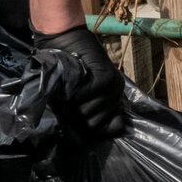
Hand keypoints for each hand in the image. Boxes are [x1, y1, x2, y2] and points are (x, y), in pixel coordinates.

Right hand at [32, 25, 127, 142]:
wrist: (65, 38)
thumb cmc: (65, 68)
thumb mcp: (73, 95)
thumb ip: (80, 115)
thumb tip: (81, 144)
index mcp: (111, 99)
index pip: (111, 129)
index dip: (91, 130)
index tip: (76, 122)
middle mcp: (116, 95)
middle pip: (94, 126)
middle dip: (76, 118)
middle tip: (68, 103)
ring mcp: (114, 87)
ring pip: (89, 114)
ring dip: (73, 105)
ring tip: (70, 91)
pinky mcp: (107, 78)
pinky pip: (87, 98)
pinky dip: (74, 93)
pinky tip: (71, 84)